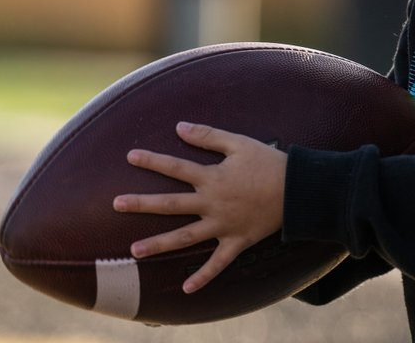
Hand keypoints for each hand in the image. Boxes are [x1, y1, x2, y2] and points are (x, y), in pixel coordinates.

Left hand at [112, 121, 286, 293]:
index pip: (176, 167)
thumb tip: (179, 126)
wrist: (298, 190)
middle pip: (171, 204)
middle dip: (142, 204)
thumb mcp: (239, 142)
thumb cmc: (269, 163)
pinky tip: (186, 289)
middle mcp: (212, 203)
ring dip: (159, 243)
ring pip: (185, 237)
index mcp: (212, 177)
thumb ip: (208, 136)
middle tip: (116, 204)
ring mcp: (223, 225)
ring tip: (134, 250)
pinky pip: (218, 263)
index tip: (130, 156)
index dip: (153, 160)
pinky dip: (203, 276)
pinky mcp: (237, 241)